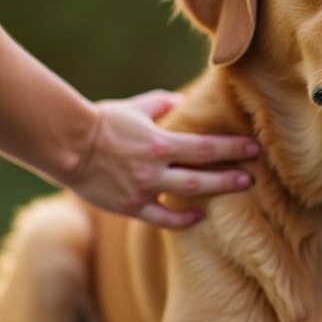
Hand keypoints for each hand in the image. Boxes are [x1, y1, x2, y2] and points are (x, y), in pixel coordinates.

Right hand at [66, 90, 258, 225]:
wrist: (68, 146)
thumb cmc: (102, 122)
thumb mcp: (135, 108)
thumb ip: (161, 104)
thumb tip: (182, 101)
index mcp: (159, 142)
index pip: (204, 147)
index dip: (231, 148)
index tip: (252, 147)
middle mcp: (155, 168)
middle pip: (202, 174)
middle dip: (230, 174)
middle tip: (253, 175)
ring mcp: (143, 190)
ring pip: (187, 196)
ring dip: (215, 193)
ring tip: (239, 191)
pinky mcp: (130, 207)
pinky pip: (161, 219)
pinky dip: (181, 220)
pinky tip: (198, 218)